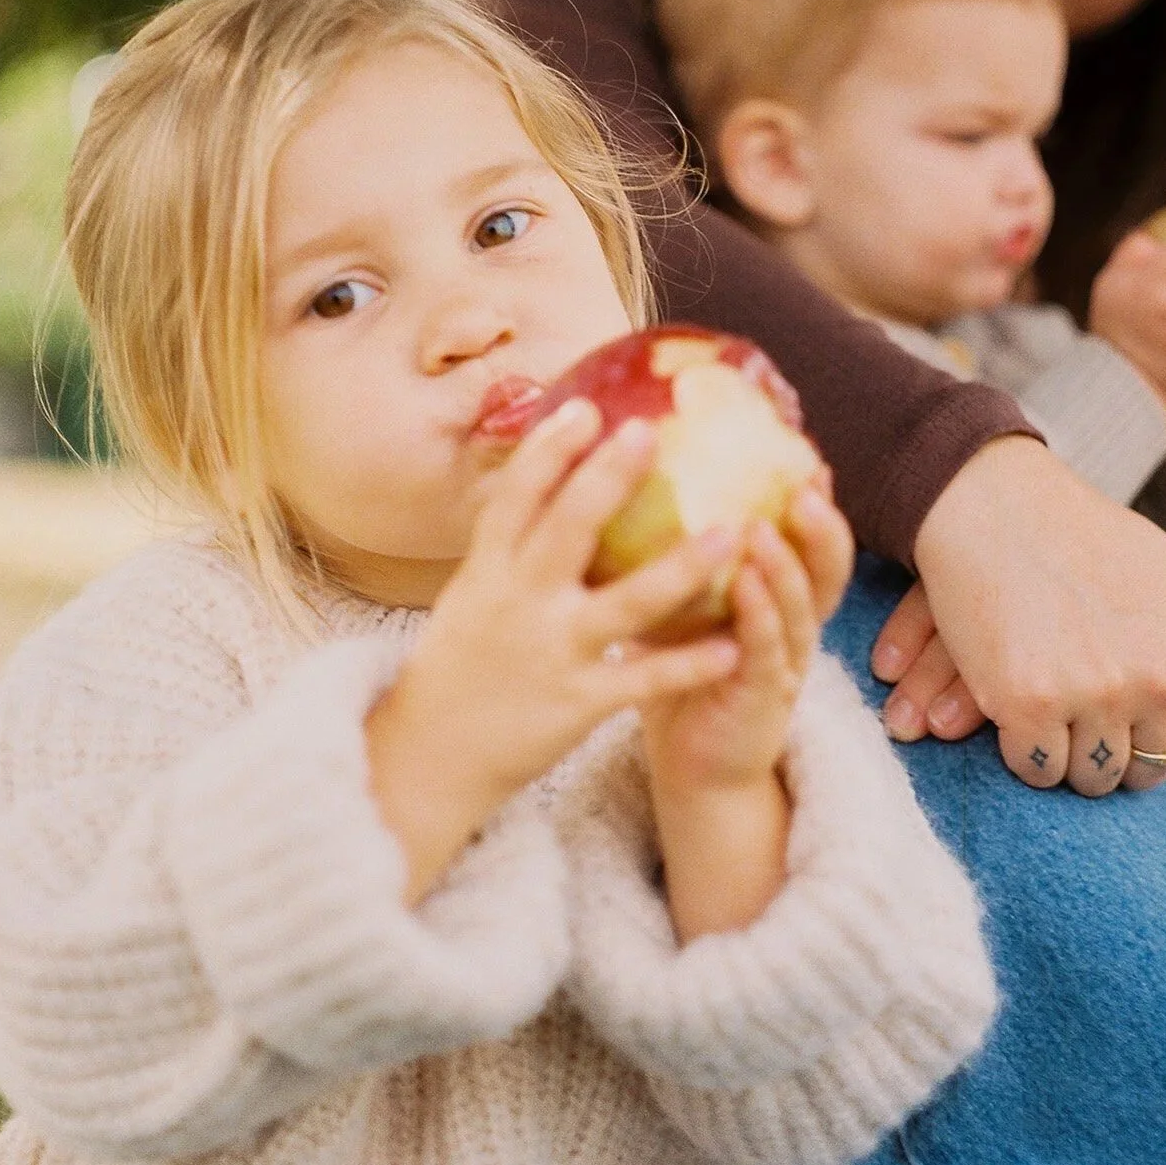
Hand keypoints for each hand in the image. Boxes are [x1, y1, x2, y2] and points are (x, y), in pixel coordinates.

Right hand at [366, 399, 747, 901]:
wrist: (433, 756)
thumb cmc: (463, 664)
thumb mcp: (472, 594)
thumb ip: (510, 543)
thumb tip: (546, 475)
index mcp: (488, 571)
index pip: (515, 497)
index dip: (548, 450)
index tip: (585, 408)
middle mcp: (518, 603)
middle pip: (566, 529)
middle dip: (607, 479)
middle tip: (650, 433)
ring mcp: (549, 653)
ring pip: (624, 603)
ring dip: (681, 567)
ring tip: (732, 533)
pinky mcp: (576, 704)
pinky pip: (641, 680)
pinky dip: (688, 664)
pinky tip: (732, 645)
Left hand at [639, 486, 854, 941]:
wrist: (691, 765)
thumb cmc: (682, 674)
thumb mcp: (684, 604)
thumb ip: (677, 554)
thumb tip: (630, 481)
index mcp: (780, 598)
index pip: (811, 542)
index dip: (817, 502)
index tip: (807, 453)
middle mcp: (793, 626)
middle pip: (827, 569)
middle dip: (823, 526)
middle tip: (808, 481)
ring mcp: (782, 664)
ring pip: (800, 609)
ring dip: (786, 566)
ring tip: (767, 526)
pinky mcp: (760, 699)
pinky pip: (765, 652)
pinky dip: (759, 615)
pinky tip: (743, 583)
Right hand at [873, 436, 1165, 796]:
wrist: (996, 502)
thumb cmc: (1073, 533)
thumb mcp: (1165, 580)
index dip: (1148, 744)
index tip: (1116, 730)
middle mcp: (1159, 678)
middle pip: (1142, 769)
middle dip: (1108, 757)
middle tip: (1072, 727)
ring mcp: (1097, 694)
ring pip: (1090, 777)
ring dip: (1064, 758)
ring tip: (1041, 719)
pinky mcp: (1030, 704)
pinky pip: (1035, 767)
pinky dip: (1020, 754)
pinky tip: (1009, 717)